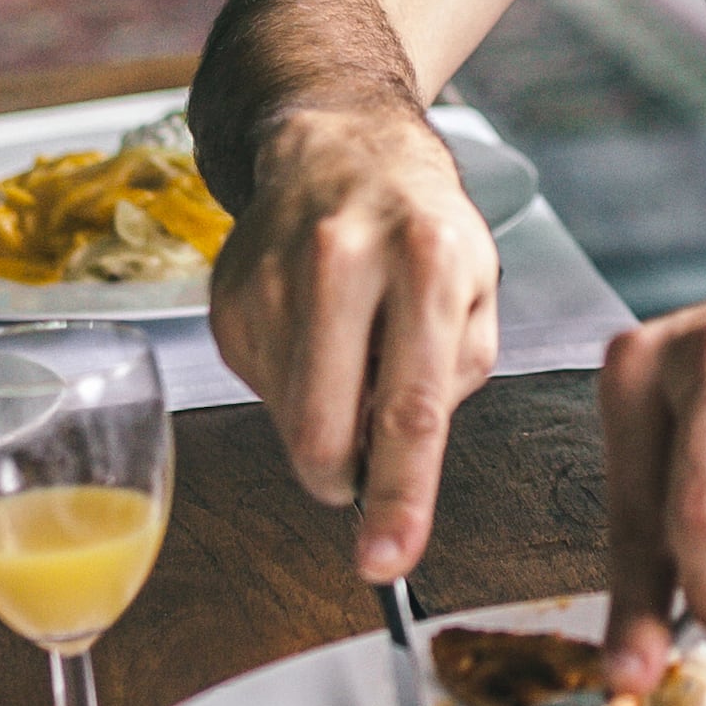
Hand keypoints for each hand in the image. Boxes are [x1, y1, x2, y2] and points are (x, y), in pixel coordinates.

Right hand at [207, 104, 500, 578]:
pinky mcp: (228, 298)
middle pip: (325, 429)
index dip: (401, 497)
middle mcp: (343, 262)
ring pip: (289, 419)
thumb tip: (393, 460)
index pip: (411, 409)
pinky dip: (293, 385)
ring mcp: (273, 279)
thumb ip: (453, 379)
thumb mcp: (477, 290)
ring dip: (324, 418)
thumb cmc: (422, 226)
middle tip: (363, 476)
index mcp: (426, 262)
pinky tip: (314, 332)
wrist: (338, 146)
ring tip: (351, 350)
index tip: (387, 559)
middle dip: (343, 479)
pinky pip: (259, 389)